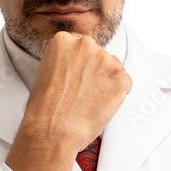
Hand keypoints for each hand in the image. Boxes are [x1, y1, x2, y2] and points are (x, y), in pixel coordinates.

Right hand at [6, 31, 131, 170]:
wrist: (52, 129)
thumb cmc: (45, 108)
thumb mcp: (46, 71)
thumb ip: (65, 60)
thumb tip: (78, 66)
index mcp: (64, 40)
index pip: (81, 46)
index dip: (80, 66)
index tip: (75, 78)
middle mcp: (86, 45)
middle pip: (98, 55)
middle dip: (94, 72)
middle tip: (82, 92)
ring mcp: (105, 60)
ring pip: (113, 69)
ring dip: (106, 83)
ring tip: (89, 101)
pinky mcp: (120, 78)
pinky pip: (125, 84)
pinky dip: (117, 95)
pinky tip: (100, 105)